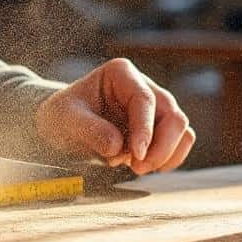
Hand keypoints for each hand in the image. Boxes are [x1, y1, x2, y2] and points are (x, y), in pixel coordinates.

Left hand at [34, 58, 194, 174]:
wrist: (61, 126)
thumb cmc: (62, 116)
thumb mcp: (65, 119)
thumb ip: (90, 129)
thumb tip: (117, 146)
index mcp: (121, 73)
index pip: (145, 99)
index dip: (145, 129)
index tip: (136, 156)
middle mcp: (143, 86)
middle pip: (172, 115)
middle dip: (160, 146)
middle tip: (137, 168)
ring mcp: (155, 107)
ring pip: (180, 129)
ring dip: (165, 154)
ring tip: (136, 168)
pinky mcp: (158, 127)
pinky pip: (180, 141)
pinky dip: (169, 158)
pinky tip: (144, 166)